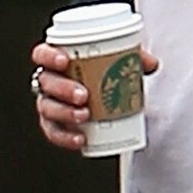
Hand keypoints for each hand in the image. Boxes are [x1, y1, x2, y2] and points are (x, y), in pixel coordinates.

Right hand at [31, 40, 157, 152]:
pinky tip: (81, 139)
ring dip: (65, 113)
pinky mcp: (55, 124)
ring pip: (47, 108)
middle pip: (46, 82)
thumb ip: (133, 58)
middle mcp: (49, 81)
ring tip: (85, 115)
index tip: (64, 61)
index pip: (42, 54)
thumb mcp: (119, 60)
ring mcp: (49, 103)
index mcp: (57, 60)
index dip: (49, 56)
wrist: (104, 94)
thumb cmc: (104, 71)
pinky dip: (66, 137)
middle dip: (62, 89)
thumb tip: (150, 64)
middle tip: (83, 95)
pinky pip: (54, 132)